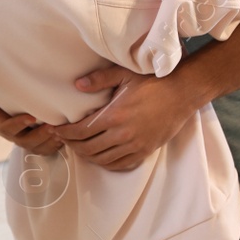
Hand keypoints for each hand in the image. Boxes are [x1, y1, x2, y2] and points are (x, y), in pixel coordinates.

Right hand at [0, 85, 60, 155]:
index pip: (7, 128)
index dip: (18, 125)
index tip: (32, 117)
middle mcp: (10, 133)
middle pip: (24, 142)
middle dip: (39, 136)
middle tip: (53, 127)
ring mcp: (22, 137)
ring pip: (36, 147)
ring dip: (49, 142)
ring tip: (61, 133)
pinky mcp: (32, 138)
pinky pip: (44, 148)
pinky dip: (54, 146)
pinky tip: (64, 137)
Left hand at [54, 65, 202, 170]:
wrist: (183, 93)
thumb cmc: (153, 81)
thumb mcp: (125, 74)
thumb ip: (99, 79)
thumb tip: (77, 85)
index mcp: (115, 116)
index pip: (81, 131)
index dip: (66, 133)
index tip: (56, 130)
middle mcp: (123, 135)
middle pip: (88, 148)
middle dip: (72, 145)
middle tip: (64, 139)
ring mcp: (135, 146)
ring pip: (102, 159)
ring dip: (86, 156)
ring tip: (78, 147)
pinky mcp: (145, 151)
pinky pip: (120, 165)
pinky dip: (106, 163)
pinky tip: (99, 156)